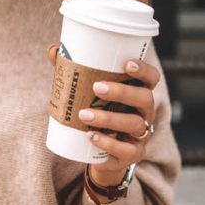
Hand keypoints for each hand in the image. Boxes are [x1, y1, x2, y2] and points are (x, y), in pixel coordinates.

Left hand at [47, 45, 158, 187]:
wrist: (96, 152)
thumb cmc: (96, 114)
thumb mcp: (87, 94)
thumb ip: (73, 72)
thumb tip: (53, 50)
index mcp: (138, 93)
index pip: (151, 79)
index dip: (144, 70)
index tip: (127, 64)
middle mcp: (145, 113)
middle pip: (145, 98)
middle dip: (122, 92)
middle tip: (97, 87)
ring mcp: (141, 135)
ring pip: (134, 124)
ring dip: (109, 118)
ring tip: (84, 114)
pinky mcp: (132, 154)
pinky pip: (126, 150)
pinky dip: (108, 143)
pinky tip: (91, 136)